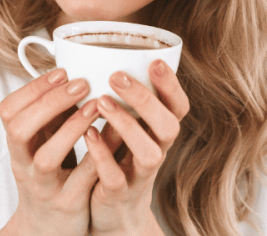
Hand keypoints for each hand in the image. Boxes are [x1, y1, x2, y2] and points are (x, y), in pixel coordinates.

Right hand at [0, 68, 100, 235]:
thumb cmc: (50, 174)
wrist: (47, 228)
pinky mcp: (68, 204)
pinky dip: (96, 156)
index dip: (32, 89)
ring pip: (46, 158)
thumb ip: (52, 114)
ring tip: (96, 106)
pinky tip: (113, 136)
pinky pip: (81, 179)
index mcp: (17, 145)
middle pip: (20, 130)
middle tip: (80, 83)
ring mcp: (44, 187)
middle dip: (49, 103)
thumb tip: (73, 71)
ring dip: (70, 129)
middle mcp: (24, 165)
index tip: (62, 71)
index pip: (8, 111)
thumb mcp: (42, 143)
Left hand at [85, 60, 189, 235]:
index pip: (178, 107)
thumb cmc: (118, 157)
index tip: (155, 62)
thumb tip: (101, 55)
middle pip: (169, 126)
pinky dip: (102, 154)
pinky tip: (88, 133)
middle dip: (146, 99)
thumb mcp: (127, 127)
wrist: (113, 211)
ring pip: (149, 153)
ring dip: (126, 125)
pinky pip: (116, 177)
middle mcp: (156, 151)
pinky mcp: (119, 194)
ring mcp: (139, 175)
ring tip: (101, 102)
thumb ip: (123, 99)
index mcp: (159, 131)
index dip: (171, 86)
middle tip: (118, 76)